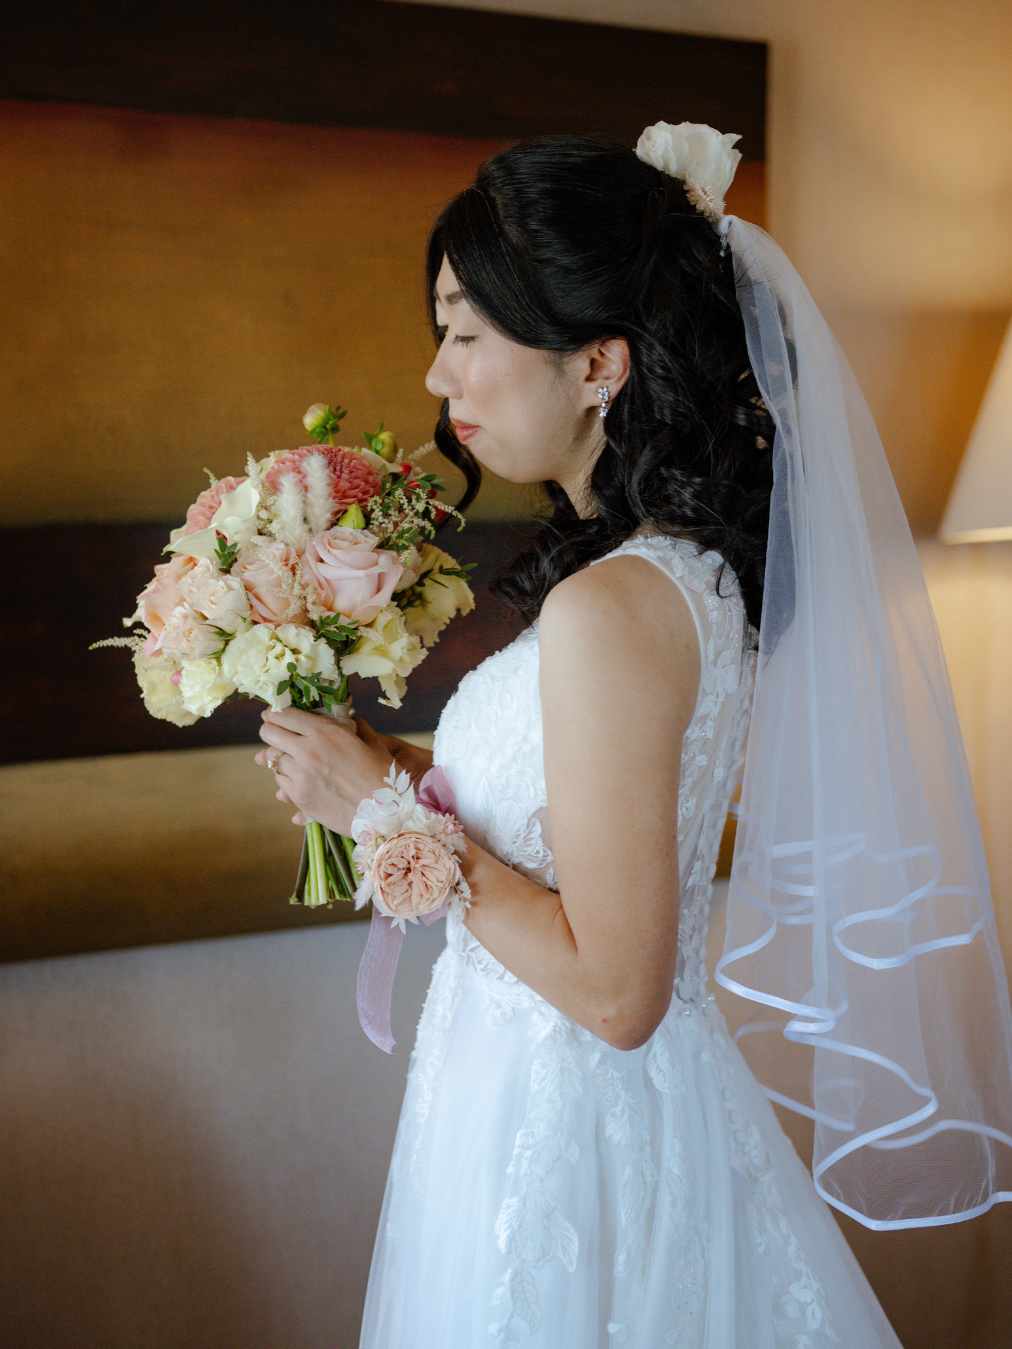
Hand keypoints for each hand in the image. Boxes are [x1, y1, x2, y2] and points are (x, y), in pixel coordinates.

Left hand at [255, 706, 398, 834]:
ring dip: (280, 757)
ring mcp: (300, 775)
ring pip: (272, 760)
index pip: (284, 714)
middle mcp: (307, 750)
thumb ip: (352, 726)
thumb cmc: (383, 775)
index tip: (273, 713)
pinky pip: (280, 782)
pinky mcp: (299, 798)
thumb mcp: (371, 743)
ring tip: (293, 759)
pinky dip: (286, 778)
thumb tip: (343, 712)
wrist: (384, 814)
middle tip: (275, 732)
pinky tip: (300, 779)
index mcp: (325, 732)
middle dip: (270, 730)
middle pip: (269, 733)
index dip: (274, 711)